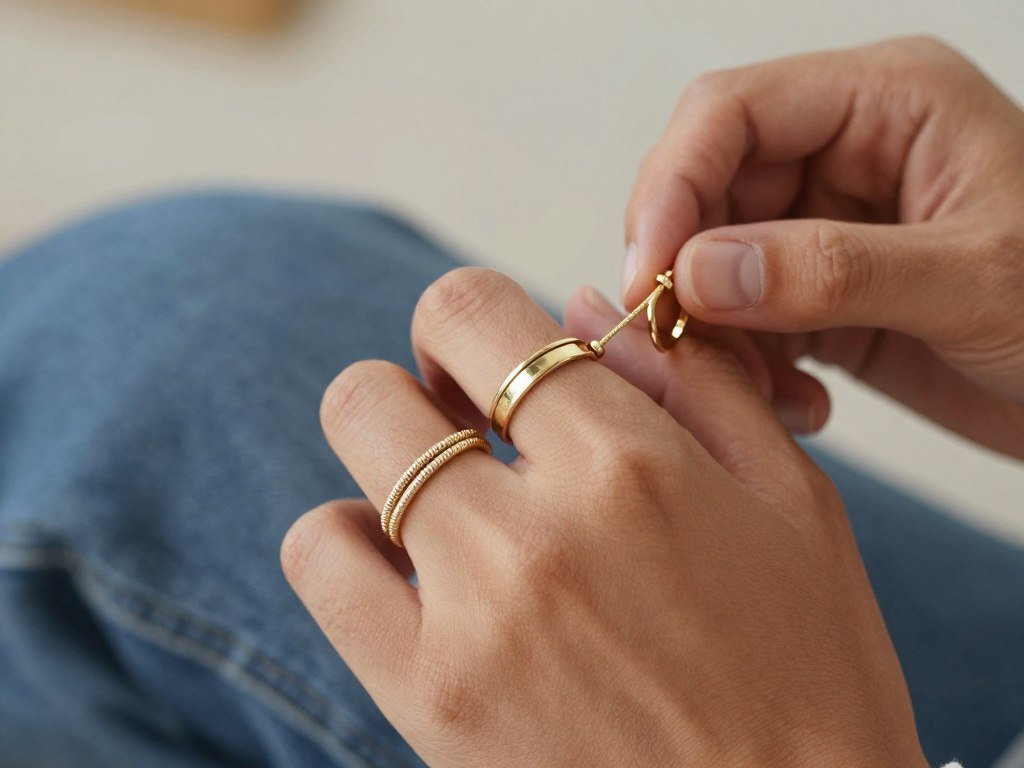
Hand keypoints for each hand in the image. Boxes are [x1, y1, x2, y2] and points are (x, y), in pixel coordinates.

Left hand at [282, 268, 924, 766]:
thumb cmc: (810, 672)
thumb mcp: (793, 500)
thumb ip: (691, 381)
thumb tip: (582, 302)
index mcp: (629, 463)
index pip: (468, 312)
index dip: (470, 318)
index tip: (500, 362)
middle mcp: (533, 531)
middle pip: (374, 392)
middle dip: (418, 386)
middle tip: (470, 423)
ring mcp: (468, 621)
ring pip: (344, 471)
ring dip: (385, 466)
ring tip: (452, 507)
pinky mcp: (429, 700)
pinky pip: (323, 568)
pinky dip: (348, 547)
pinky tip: (413, 571)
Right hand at [619, 36, 1023, 457]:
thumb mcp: (975, 281)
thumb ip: (831, 270)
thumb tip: (696, 274)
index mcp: (886, 102)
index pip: (732, 112)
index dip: (672, 186)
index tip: (649, 275)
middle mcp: (845, 151)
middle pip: (706, 186)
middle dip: (683, 270)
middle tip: (679, 342)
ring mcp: (827, 224)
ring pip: (712, 262)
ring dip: (714, 333)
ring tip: (763, 390)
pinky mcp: (820, 291)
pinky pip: (743, 319)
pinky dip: (747, 367)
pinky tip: (800, 404)